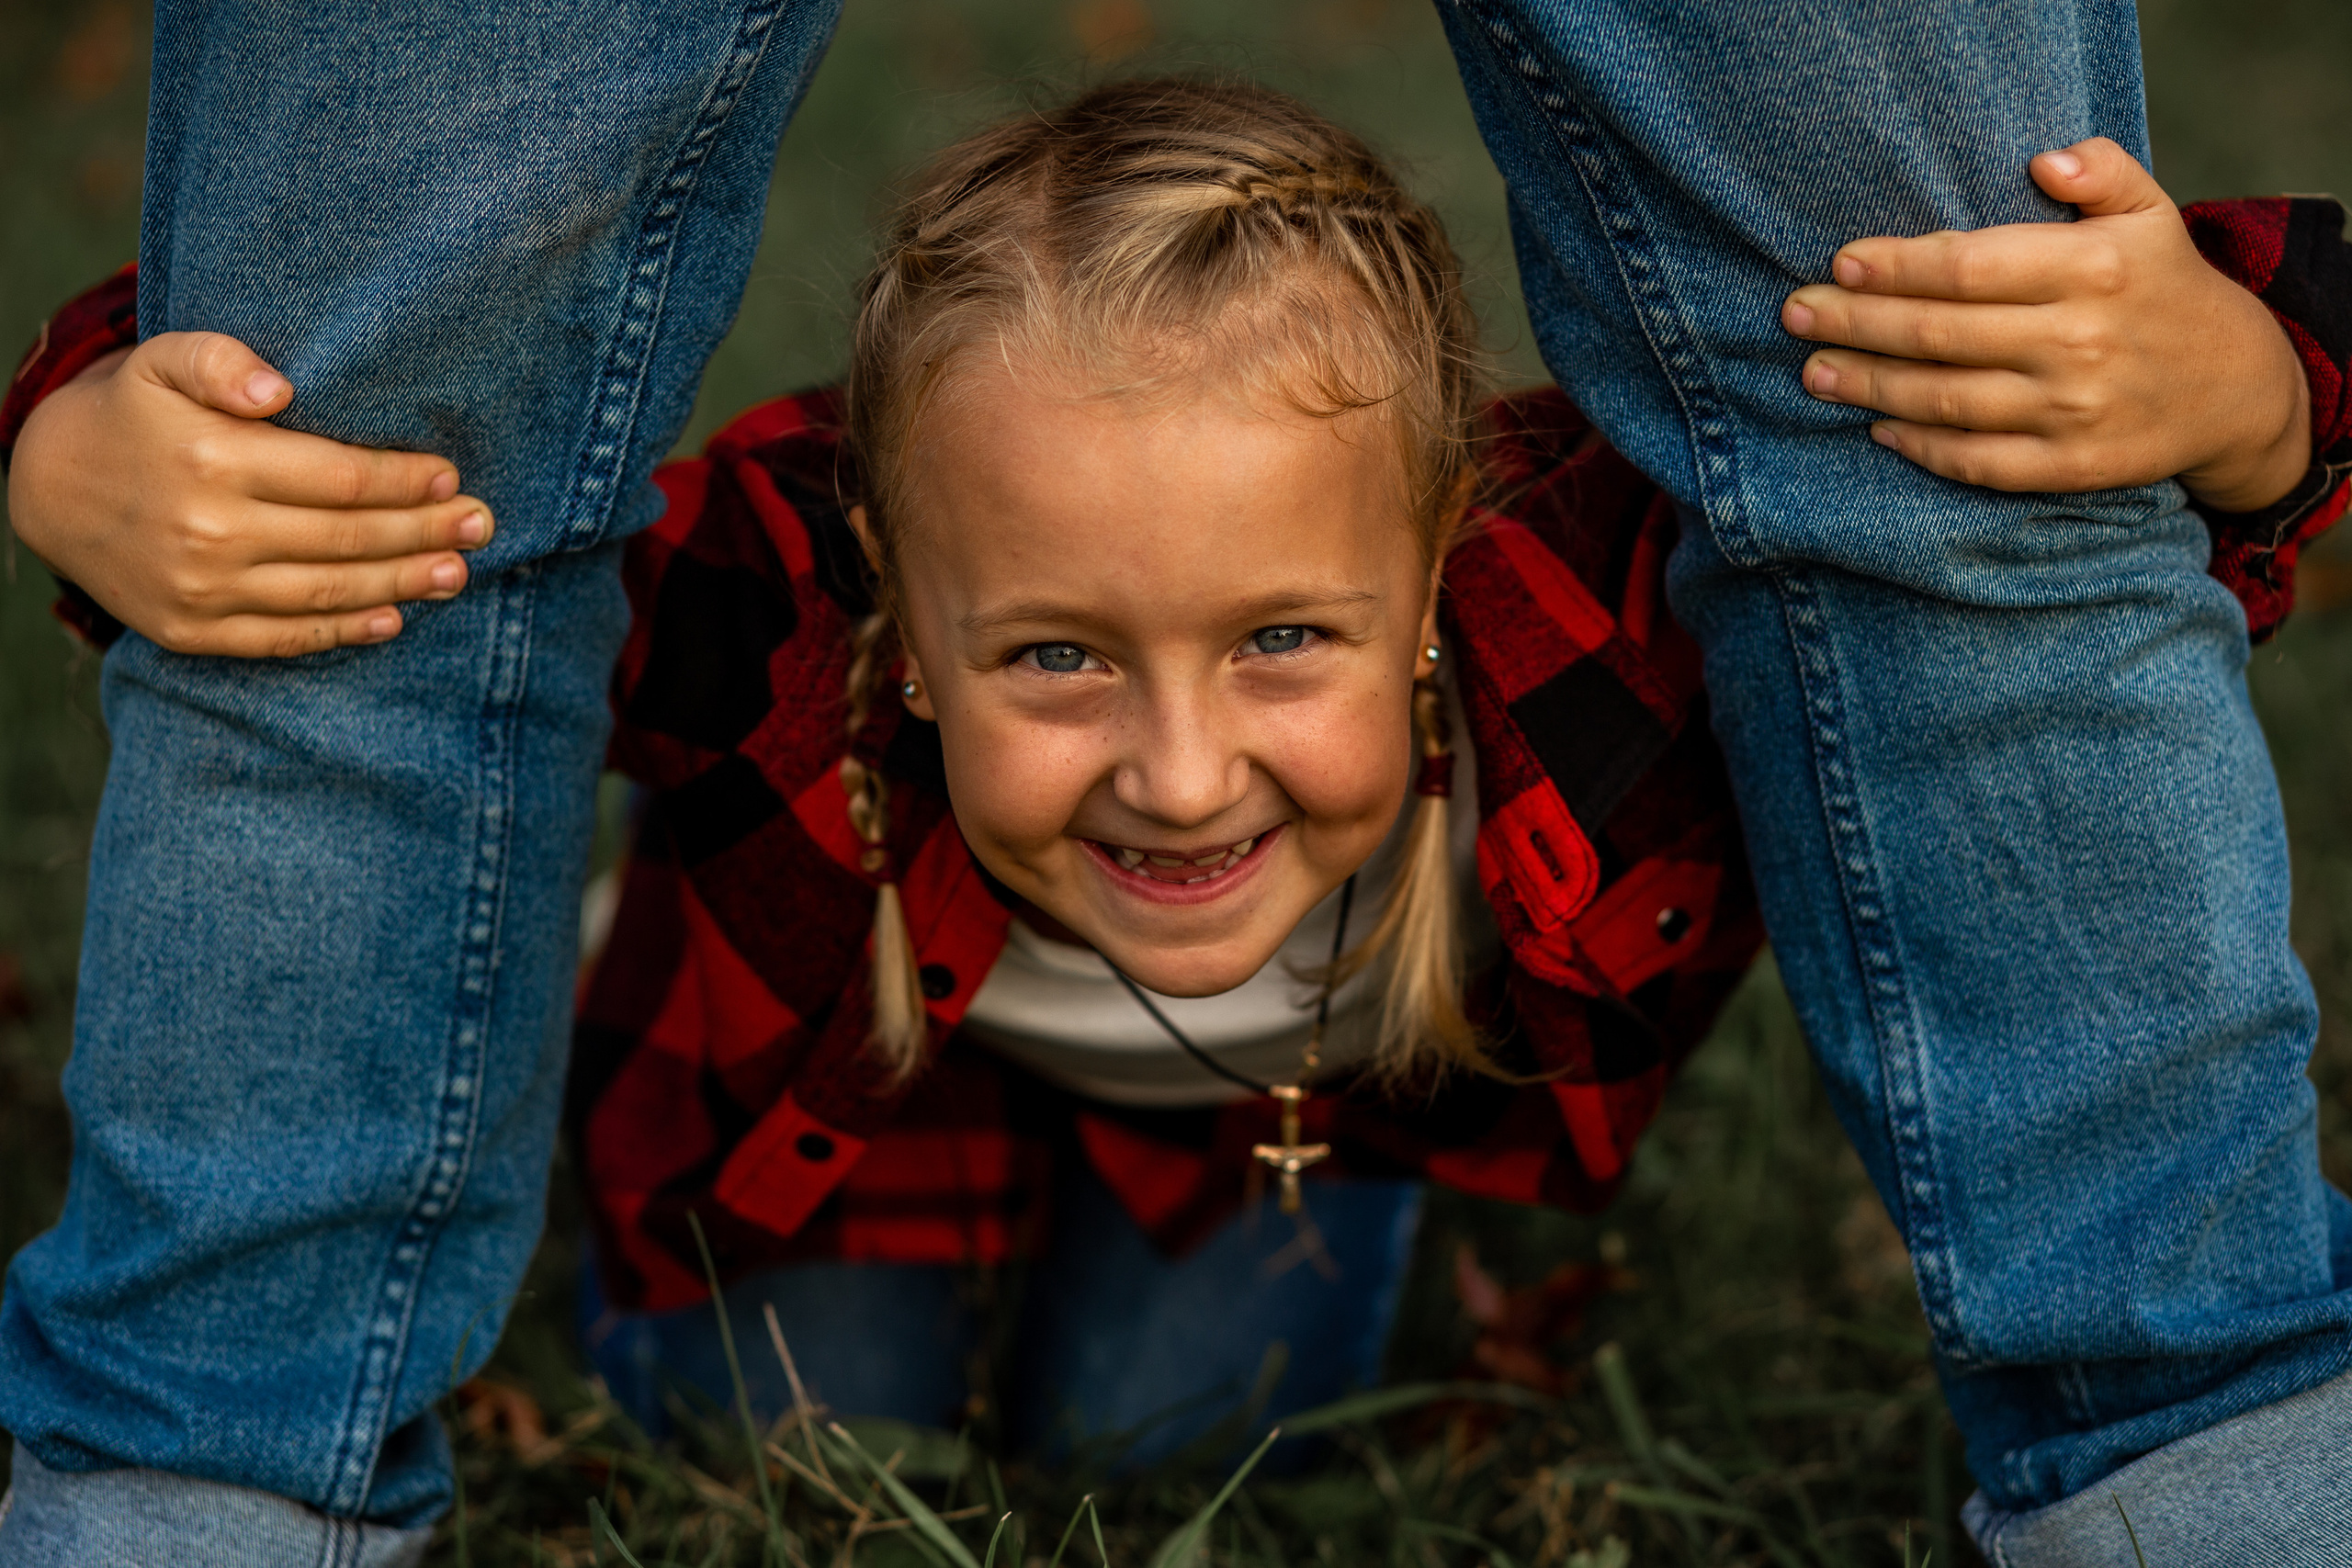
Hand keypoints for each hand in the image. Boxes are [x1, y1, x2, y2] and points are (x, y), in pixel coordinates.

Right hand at [6, 331, 493, 655]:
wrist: (49, 489)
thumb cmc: (132, 415)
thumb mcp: (162, 362)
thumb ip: (222, 359)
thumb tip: (281, 388)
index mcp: (214, 459)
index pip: (338, 477)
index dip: (402, 481)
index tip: (451, 478)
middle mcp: (211, 530)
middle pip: (347, 538)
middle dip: (423, 533)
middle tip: (481, 526)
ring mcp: (202, 588)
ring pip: (327, 593)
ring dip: (402, 585)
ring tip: (457, 572)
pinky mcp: (192, 630)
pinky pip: (283, 637)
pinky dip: (343, 632)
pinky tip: (393, 620)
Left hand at [1781, 138, 2310, 512]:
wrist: (2239, 386)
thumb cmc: (2166, 288)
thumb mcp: (2151, 213)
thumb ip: (2100, 173)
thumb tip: (2040, 162)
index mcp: (2094, 269)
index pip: (1968, 265)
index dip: (1896, 267)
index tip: (1841, 263)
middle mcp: (2080, 340)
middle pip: (1940, 334)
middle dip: (1857, 324)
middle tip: (1797, 315)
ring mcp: (2074, 409)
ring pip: (1945, 400)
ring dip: (1868, 387)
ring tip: (1814, 371)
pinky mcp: (2071, 466)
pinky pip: (1978, 461)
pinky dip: (1920, 447)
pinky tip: (1877, 427)